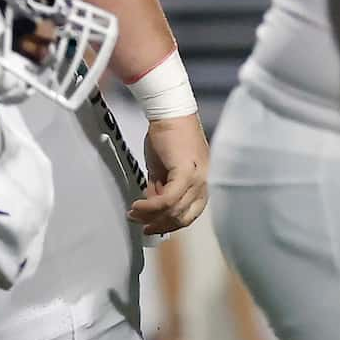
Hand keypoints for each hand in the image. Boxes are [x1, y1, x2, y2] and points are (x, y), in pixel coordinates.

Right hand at [131, 113, 208, 237]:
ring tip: (134, 212)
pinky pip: (168, 199)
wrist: (170, 113)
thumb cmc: (168, 135)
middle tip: (140, 223)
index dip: (170, 224)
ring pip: (174, 211)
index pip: (190, 214)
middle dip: (158, 224)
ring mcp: (198, 178)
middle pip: (183, 217)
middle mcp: (205, 182)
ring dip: (150, 216)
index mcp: (203, 183)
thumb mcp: (163, 169)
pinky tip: (138, 205)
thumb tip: (153, 206)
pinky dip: (150, 206)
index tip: (153, 226)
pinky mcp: (187, 172)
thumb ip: (161, 188)